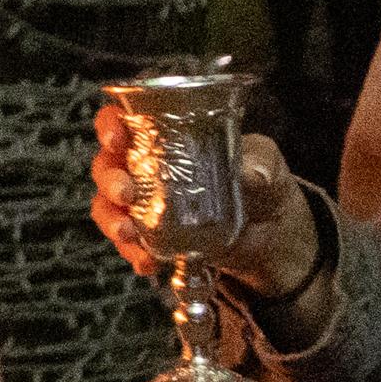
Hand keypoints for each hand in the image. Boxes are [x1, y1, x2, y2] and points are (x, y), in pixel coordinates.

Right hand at [89, 103, 322, 295]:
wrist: (274, 238)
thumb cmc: (264, 184)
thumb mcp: (267, 164)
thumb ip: (259, 165)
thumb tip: (248, 174)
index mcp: (167, 137)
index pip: (125, 120)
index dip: (110, 125)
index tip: (116, 139)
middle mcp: (146, 167)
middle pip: (107, 165)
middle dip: (109, 179)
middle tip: (125, 194)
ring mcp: (145, 204)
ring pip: (107, 205)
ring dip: (111, 219)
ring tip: (128, 233)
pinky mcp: (149, 236)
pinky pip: (127, 243)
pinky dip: (132, 253)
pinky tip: (148, 261)